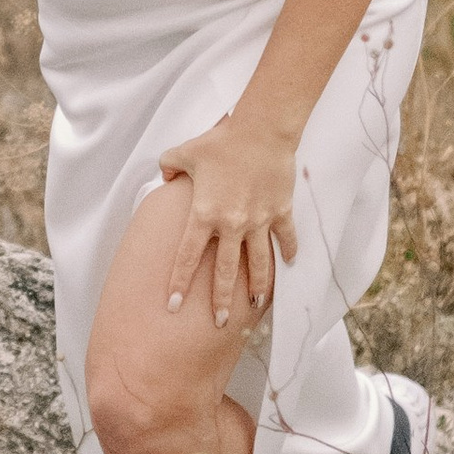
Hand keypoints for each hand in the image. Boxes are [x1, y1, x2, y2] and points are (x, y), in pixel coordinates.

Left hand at [154, 113, 298, 329]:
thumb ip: (169, 166)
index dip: (178, 282)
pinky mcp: (281, 211)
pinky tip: (288, 265)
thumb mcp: (184, 152)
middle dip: (220, 300)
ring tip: (255, 306)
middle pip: (224, 271)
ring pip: (258, 263)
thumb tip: (165, 177)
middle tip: (219, 322)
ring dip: (257, 287)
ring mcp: (259, 220)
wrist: (261, 130)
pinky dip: (288, 252)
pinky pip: (286, 238)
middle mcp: (231, 224)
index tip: (171, 305)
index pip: (186, 256)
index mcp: (204, 213)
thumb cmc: (221, 141)